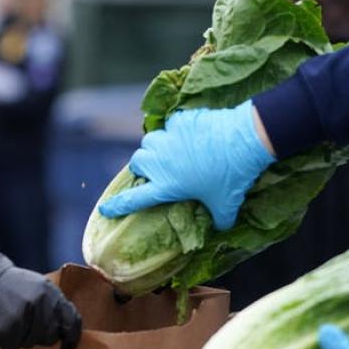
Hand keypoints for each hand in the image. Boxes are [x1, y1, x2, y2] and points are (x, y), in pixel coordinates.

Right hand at [0, 253, 81, 348]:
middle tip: (27, 322)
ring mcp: (21, 318)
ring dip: (22, 338)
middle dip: (40, 335)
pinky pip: (12, 347)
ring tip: (12, 319)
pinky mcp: (4, 330)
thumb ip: (54, 306)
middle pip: (50, 337)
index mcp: (49, 293)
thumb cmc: (10, 288)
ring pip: (31, 343)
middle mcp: (38, 305)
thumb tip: (68, 333)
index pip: (71, 321)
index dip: (72, 340)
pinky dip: (6, 341)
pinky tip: (1, 325)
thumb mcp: (37, 287)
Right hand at [97, 102, 274, 228]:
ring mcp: (168, 139)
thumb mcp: (226, 205)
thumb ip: (220, 219)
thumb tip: (222, 226)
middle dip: (143, 167)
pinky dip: (175, 132)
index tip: (105, 209)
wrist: (243, 141)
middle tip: (156, 172)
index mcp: (166, 185)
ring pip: (149, 141)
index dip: (118, 206)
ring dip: (155, 148)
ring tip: (169, 152)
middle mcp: (160, 162)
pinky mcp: (179, 121)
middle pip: (137, 162)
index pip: (134, 199)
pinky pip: (170, 126)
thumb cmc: (232, 177)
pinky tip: (189, 136)